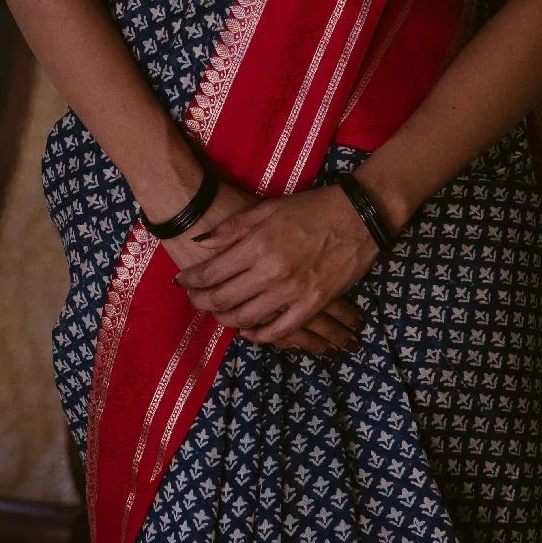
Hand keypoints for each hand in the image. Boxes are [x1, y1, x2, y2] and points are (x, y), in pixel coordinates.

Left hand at [172, 183, 379, 349]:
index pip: (212, 272)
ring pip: (246, 318)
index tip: (182, 280)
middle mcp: (271, 272)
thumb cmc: (312, 207)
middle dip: (200, 301)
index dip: (192, 279)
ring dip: (224, 319)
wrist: (360, 217)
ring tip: (215, 313)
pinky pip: (280, 331)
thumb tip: (202, 244)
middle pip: (223, 299)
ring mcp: (292, 292)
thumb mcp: (269, 208)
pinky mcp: (312, 305)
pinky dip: (259, 335)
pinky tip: (248, 330)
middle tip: (193, 299)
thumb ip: (233, 228)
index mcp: (258, 245)